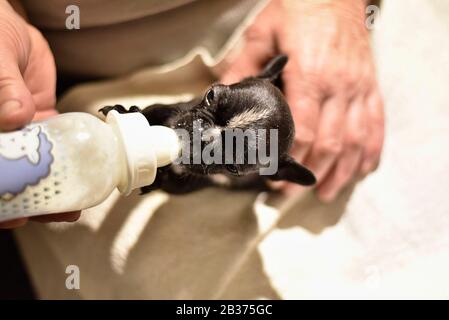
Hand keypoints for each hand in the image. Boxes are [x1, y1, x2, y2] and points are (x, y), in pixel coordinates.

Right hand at [0, 1, 79, 227]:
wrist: (8, 25)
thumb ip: (1, 85)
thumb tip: (17, 115)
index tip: (11, 214)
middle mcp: (1, 136)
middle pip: (11, 177)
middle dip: (27, 201)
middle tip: (48, 214)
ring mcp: (20, 132)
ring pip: (35, 168)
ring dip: (52, 188)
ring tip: (70, 206)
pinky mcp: (42, 121)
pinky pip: (56, 146)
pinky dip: (69, 162)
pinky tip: (84, 173)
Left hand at [221, 0, 383, 201]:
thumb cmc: (300, 8)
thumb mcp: (262, 31)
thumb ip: (243, 65)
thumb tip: (221, 93)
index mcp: (310, 76)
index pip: (304, 130)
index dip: (289, 159)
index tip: (273, 175)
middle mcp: (338, 87)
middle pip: (329, 144)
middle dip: (309, 174)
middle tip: (289, 192)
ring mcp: (358, 88)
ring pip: (354, 141)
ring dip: (339, 172)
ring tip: (323, 193)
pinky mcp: (370, 86)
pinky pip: (376, 125)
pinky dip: (369, 152)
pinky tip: (359, 171)